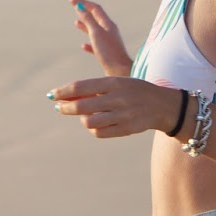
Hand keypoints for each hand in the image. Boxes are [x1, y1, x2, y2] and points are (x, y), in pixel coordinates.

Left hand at [46, 76, 182, 138]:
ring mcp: (122, 115)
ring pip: (89, 121)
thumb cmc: (134, 91)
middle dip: (66, 108)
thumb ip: (95, 89)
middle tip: (59, 108)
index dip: (63, 91)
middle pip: (82, 106)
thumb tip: (67, 96)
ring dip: (83, 119)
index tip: (52, 95)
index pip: (81, 87)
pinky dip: (93, 129)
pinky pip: (99, 133)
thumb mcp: (117, 83)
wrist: (163, 105)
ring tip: (85, 116)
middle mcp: (117, 98)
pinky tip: (95, 124)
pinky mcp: (126, 129)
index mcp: (113, 83)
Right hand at [68, 0, 133, 76]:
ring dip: (86, 25)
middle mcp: (109, 31)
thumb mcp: (96, 33)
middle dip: (85, 11)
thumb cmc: (109, 52)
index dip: (83, 3)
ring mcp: (108, 43)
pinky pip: (96, 45)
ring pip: (95, 31)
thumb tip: (80, 7)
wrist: (120, 72)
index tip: (71, 0)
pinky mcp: (107, 54)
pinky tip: (83, 46)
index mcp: (108, 24)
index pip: (95, 8)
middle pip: (96, 17)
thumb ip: (88, 20)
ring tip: (76, 23)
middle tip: (74, 6)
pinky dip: (89, 43)